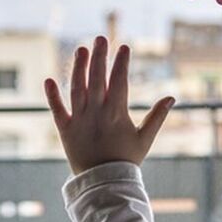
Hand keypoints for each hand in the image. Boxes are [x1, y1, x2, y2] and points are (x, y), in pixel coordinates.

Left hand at [44, 36, 174, 174]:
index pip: (119, 81)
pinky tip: (49, 80)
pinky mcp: (65, 129)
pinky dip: (52, 96)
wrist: (103, 183)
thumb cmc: (126, 160)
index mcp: (117, 114)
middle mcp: (97, 113)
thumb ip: (157, 116)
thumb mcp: (145, 139)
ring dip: (78, 68)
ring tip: (81, 50)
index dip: (122, 63)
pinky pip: (57, 110)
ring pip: (77, 88)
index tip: (125, 46)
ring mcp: (79, 120)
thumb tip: (172, 97)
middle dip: (100, 57)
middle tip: (101, 38)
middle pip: (97, 79)